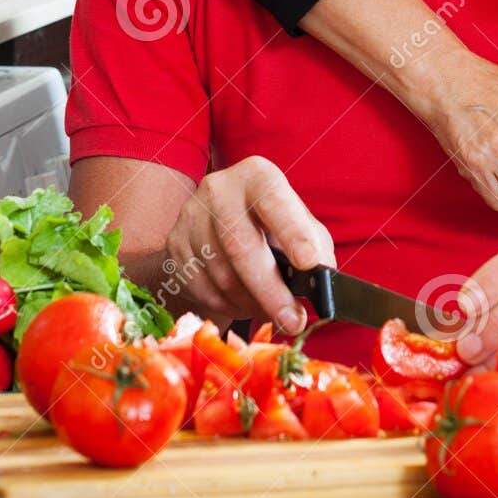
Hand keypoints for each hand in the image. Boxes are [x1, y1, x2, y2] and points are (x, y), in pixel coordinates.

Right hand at [161, 155, 333, 336]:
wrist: (216, 225)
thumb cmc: (270, 225)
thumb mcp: (299, 223)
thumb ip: (315, 246)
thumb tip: (322, 279)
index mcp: (257, 176)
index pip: (274, 201)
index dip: (292, 232)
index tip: (309, 263)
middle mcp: (219, 189)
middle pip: (240, 245)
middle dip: (271, 290)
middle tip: (293, 321)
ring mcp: (191, 216)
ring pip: (221, 274)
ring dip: (251, 303)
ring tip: (271, 311)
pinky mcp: (175, 244)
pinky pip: (202, 288)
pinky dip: (228, 306)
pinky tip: (244, 304)